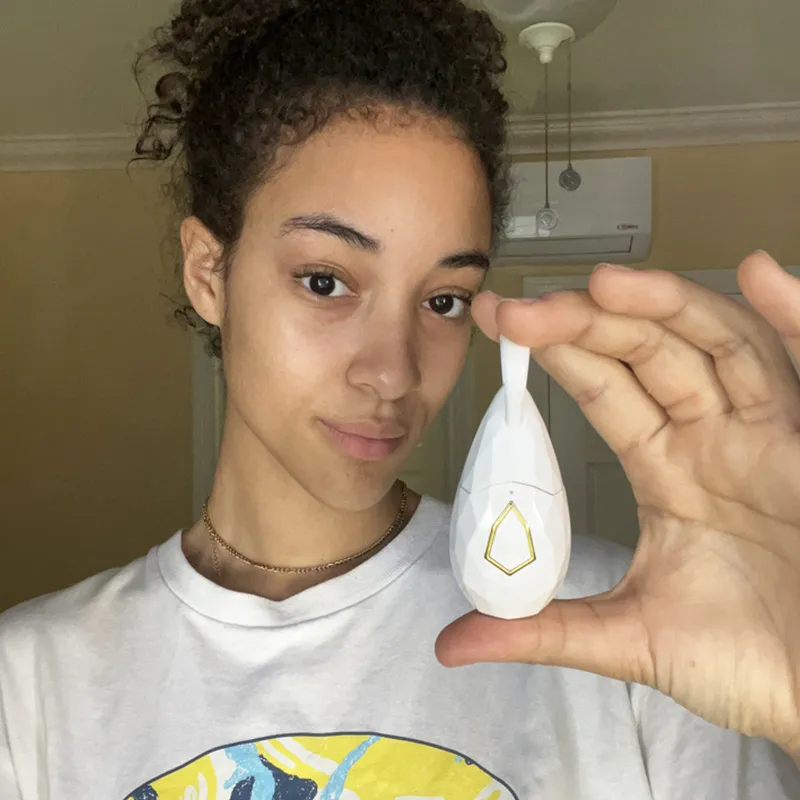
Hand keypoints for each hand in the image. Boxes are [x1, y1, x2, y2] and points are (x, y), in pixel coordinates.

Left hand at [436, 251, 799, 758]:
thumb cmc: (748, 659)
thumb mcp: (630, 638)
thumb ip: (542, 629)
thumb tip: (455, 642)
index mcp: (669, 469)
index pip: (603, 389)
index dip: (555, 351)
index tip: (497, 324)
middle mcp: (715, 438)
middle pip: (647, 352)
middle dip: (584, 322)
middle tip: (519, 308)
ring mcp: (769, 435)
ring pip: (715, 345)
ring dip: (664, 306)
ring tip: (604, 283)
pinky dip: (794, 317)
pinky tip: (763, 273)